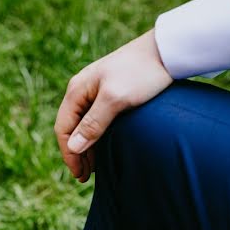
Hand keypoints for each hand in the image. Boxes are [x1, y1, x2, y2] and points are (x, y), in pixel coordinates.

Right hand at [55, 29, 172, 182]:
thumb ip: (93, 123)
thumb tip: (73, 148)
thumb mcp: (116, 100)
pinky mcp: (109, 94)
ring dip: (86, 148)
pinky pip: (95, 120)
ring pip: (82, 126)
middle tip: (85, 177)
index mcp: (77, 91)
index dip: (69, 154)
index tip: (80, 174)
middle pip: (70, 129)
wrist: (166, 52)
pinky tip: (103, 150)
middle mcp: (82, 91)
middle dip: (76, 154)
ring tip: (94, 169)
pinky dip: (96, 138)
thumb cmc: (141, 73)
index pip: (63, 129)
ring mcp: (95, 92)